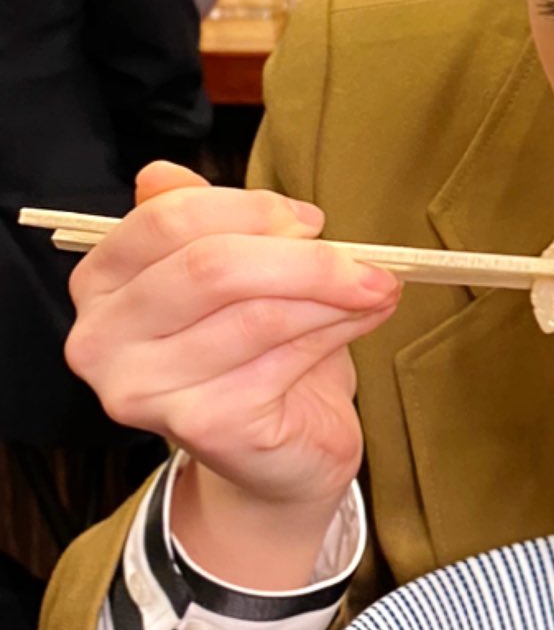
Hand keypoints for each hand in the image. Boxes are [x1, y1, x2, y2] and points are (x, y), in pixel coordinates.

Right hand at [65, 162, 400, 539]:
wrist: (276, 456)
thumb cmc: (255, 354)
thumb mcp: (228, 274)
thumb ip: (199, 223)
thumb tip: (163, 173)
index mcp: (101, 283)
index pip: (166, 221)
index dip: (250, 209)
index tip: (310, 220)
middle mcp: (101, 341)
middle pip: (212, 268)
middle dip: (305, 257)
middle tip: (362, 260)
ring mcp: (145, 390)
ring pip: (258, 314)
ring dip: (333, 296)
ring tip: (375, 288)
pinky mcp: (202, 427)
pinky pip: (284, 358)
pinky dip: (337, 331)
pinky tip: (363, 321)